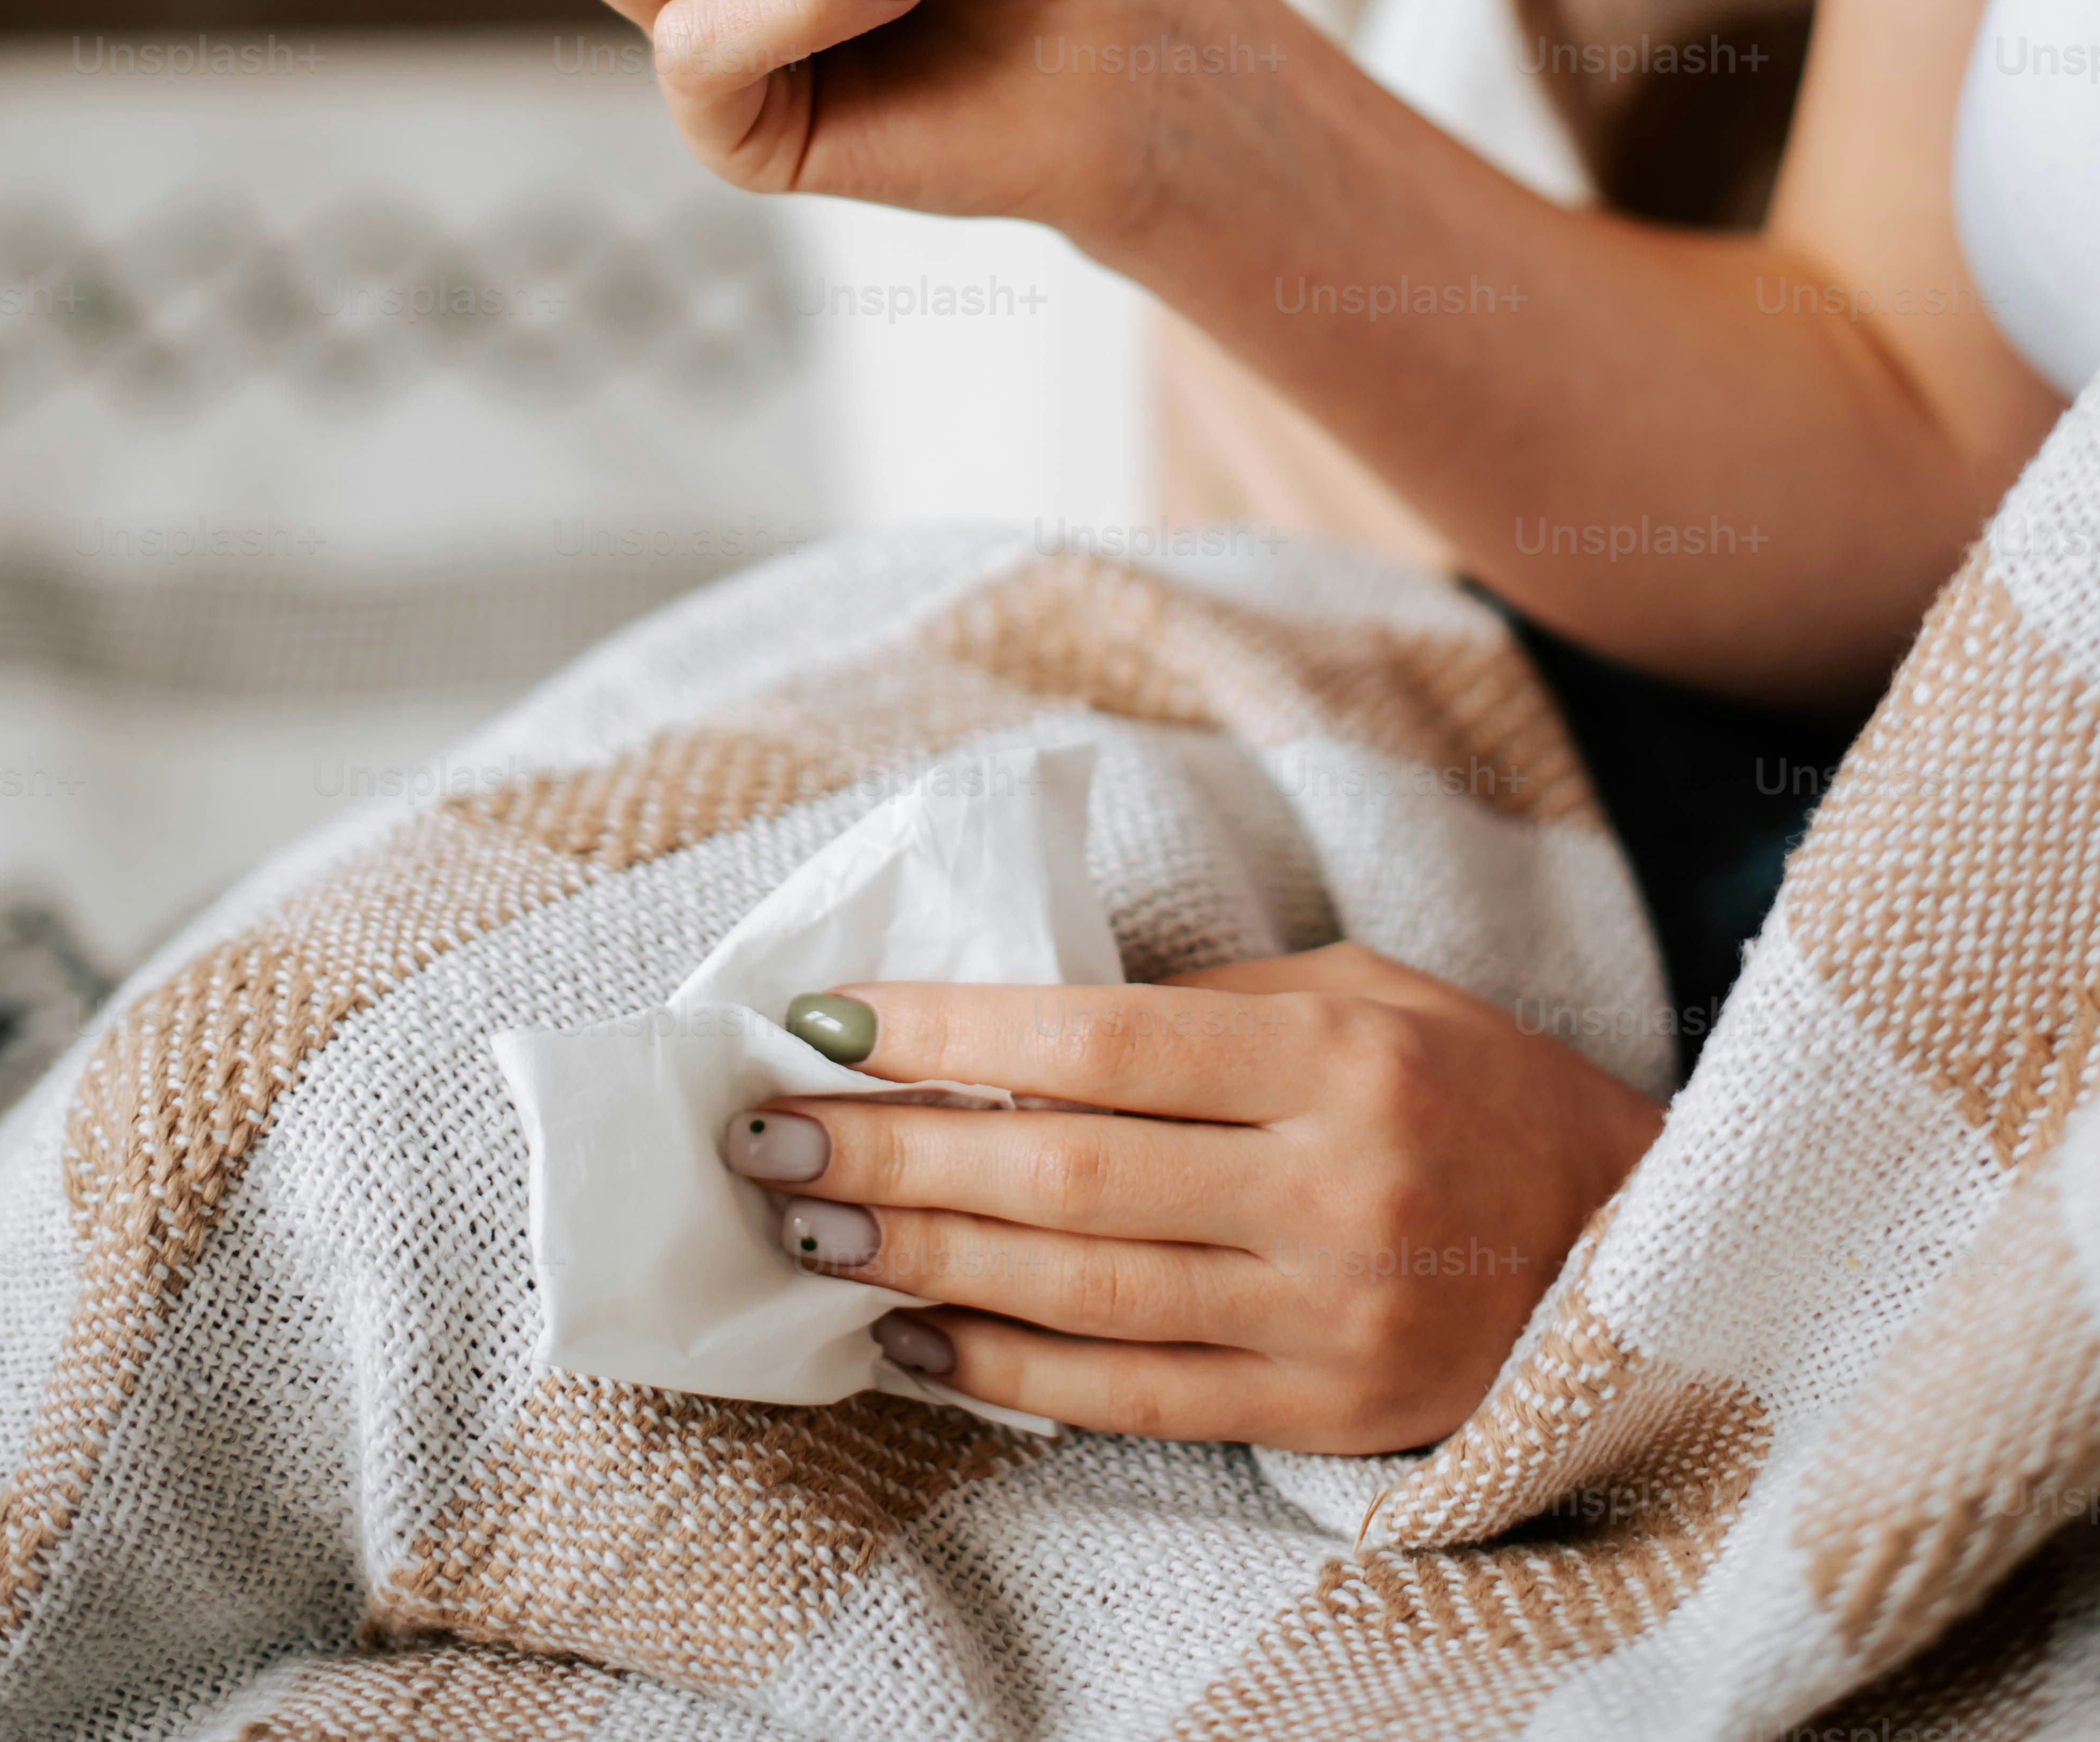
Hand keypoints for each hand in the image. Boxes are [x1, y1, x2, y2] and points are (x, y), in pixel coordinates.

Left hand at [720, 943, 1664, 1452]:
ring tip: (807, 1223)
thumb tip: (1012, 1028)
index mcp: (1339, 1052)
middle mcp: (1332, 1186)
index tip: (831, 1019)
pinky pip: (1132, 1398)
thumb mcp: (1362, 988)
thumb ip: (1206, 1007)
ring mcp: (1328, 1314)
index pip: (1103, 1039)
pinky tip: (908, 1334)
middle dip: (900, 1150)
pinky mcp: (1323, 1413)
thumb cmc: (1470, 1079)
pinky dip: (1006, 1370)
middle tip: (772, 1130)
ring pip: (1081, 1292)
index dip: (954, 1032)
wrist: (1629, 1240)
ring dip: (923, 1258)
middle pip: (1069, 1170)